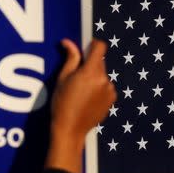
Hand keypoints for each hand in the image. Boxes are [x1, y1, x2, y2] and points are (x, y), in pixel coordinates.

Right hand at [45, 38, 115, 172]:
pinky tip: (87, 99)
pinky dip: (99, 89)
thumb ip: (70, 59)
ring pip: (102, 75)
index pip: (100, 47)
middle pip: (100, 62)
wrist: (70, 130)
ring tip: (81, 91)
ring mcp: (109, 90)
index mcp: (91, 72)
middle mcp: (104, 80)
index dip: (93, 45)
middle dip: (90, 64)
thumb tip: (68, 42)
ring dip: (94, 77)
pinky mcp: (111, 100)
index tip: (86, 48)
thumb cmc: (62, 104)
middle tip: (77, 75)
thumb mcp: (62, 79)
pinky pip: (106, 87)